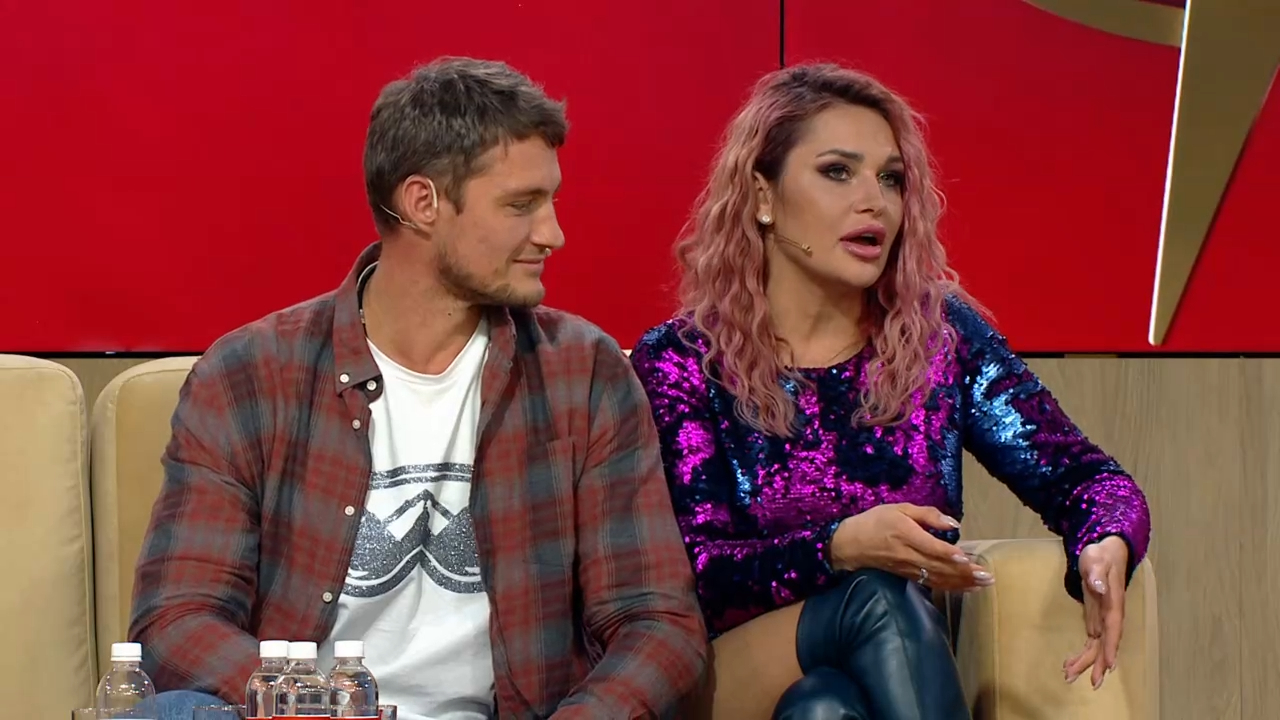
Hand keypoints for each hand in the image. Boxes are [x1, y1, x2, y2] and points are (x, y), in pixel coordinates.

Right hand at [829, 503, 992, 590]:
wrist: (850, 544)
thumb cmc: (875, 522)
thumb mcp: (899, 509)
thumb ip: (927, 514)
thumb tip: (953, 522)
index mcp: (906, 535)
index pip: (930, 547)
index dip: (948, 553)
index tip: (966, 558)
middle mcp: (909, 555)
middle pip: (940, 567)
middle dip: (965, 573)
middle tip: (987, 577)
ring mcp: (909, 569)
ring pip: (939, 578)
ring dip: (962, 583)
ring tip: (983, 584)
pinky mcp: (909, 576)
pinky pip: (933, 584)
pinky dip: (952, 587)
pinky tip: (967, 588)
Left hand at [1064, 535, 1128, 688]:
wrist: (1106, 552)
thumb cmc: (1101, 556)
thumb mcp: (1095, 561)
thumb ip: (1097, 576)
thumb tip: (1099, 588)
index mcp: (1113, 605)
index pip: (1113, 631)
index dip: (1111, 649)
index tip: (1108, 667)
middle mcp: (1111, 616)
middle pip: (1105, 645)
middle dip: (1098, 664)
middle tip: (1090, 684)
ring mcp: (1104, 619)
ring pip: (1097, 647)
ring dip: (1086, 662)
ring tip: (1069, 676)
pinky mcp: (1096, 618)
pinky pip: (1092, 641)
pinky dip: (1083, 653)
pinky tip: (1070, 663)